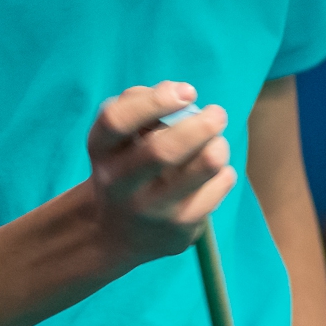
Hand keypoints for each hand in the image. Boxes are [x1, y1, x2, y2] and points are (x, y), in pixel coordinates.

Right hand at [84, 82, 234, 265]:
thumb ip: (139, 103)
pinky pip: (218, 188)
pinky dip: (224, 173)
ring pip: (202, 167)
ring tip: (217, 144)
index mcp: (102, 151)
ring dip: (218, 147)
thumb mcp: (117, 136)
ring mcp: (151, 210)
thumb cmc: (125, 166)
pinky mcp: (179, 229)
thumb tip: (181, 93)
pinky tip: (213, 175)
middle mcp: (119, 183)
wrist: (116, 233)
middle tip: (217, 114)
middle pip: (164, 150)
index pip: (117, 120)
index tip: (187, 91)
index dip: (155, 100)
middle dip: (202, 125)